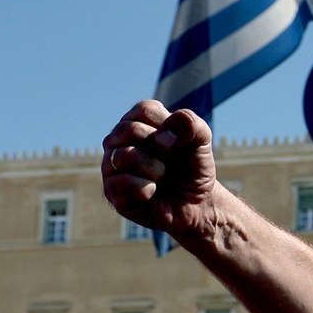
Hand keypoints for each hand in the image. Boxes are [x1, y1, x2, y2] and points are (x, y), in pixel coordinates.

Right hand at [101, 100, 216, 240]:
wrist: (197, 203)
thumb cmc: (194, 167)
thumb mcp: (201, 140)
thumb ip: (190, 123)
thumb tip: (163, 136)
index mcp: (138, 122)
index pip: (144, 110)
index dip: (168, 126)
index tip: (178, 141)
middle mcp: (119, 142)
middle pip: (128, 129)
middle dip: (160, 147)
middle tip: (171, 160)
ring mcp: (111, 166)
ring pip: (123, 155)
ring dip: (155, 168)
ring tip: (162, 176)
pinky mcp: (111, 192)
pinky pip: (122, 183)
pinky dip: (146, 188)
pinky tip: (152, 192)